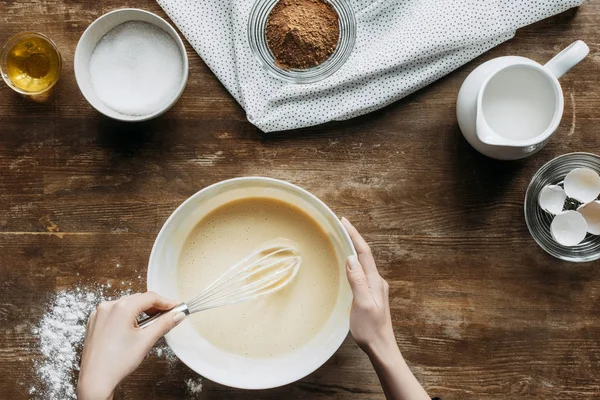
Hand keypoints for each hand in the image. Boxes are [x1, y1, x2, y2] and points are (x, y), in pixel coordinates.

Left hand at [77, 292, 183, 399]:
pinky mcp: (95, 322)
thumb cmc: (116, 363)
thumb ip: (164, 324)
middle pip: (138, 299)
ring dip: (140, 311)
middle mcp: (108, 307)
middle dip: (154, 307)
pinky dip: (126, 316)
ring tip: (150, 325)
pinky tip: (133, 329)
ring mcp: (99, 314)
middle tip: (167, 316)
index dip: (166, 302)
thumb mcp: (146, 341)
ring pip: (126, 305)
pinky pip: (115, 312)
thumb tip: (177, 315)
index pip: (150, 297)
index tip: (175, 307)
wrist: (95, 380)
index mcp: (121, 308)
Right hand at [341, 217, 394, 352]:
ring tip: (342, 238)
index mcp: (375, 282)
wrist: (381, 348)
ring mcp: (374, 288)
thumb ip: (358, 281)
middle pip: (364, 254)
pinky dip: (353, 262)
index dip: (354, 235)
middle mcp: (376, 282)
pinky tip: (347, 264)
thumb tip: (351, 258)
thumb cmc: (371, 330)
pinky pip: (360, 272)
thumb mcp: (362, 305)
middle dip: (353, 237)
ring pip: (362, 263)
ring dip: (353, 248)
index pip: (364, 253)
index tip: (344, 221)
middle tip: (340, 225)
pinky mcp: (370, 295)